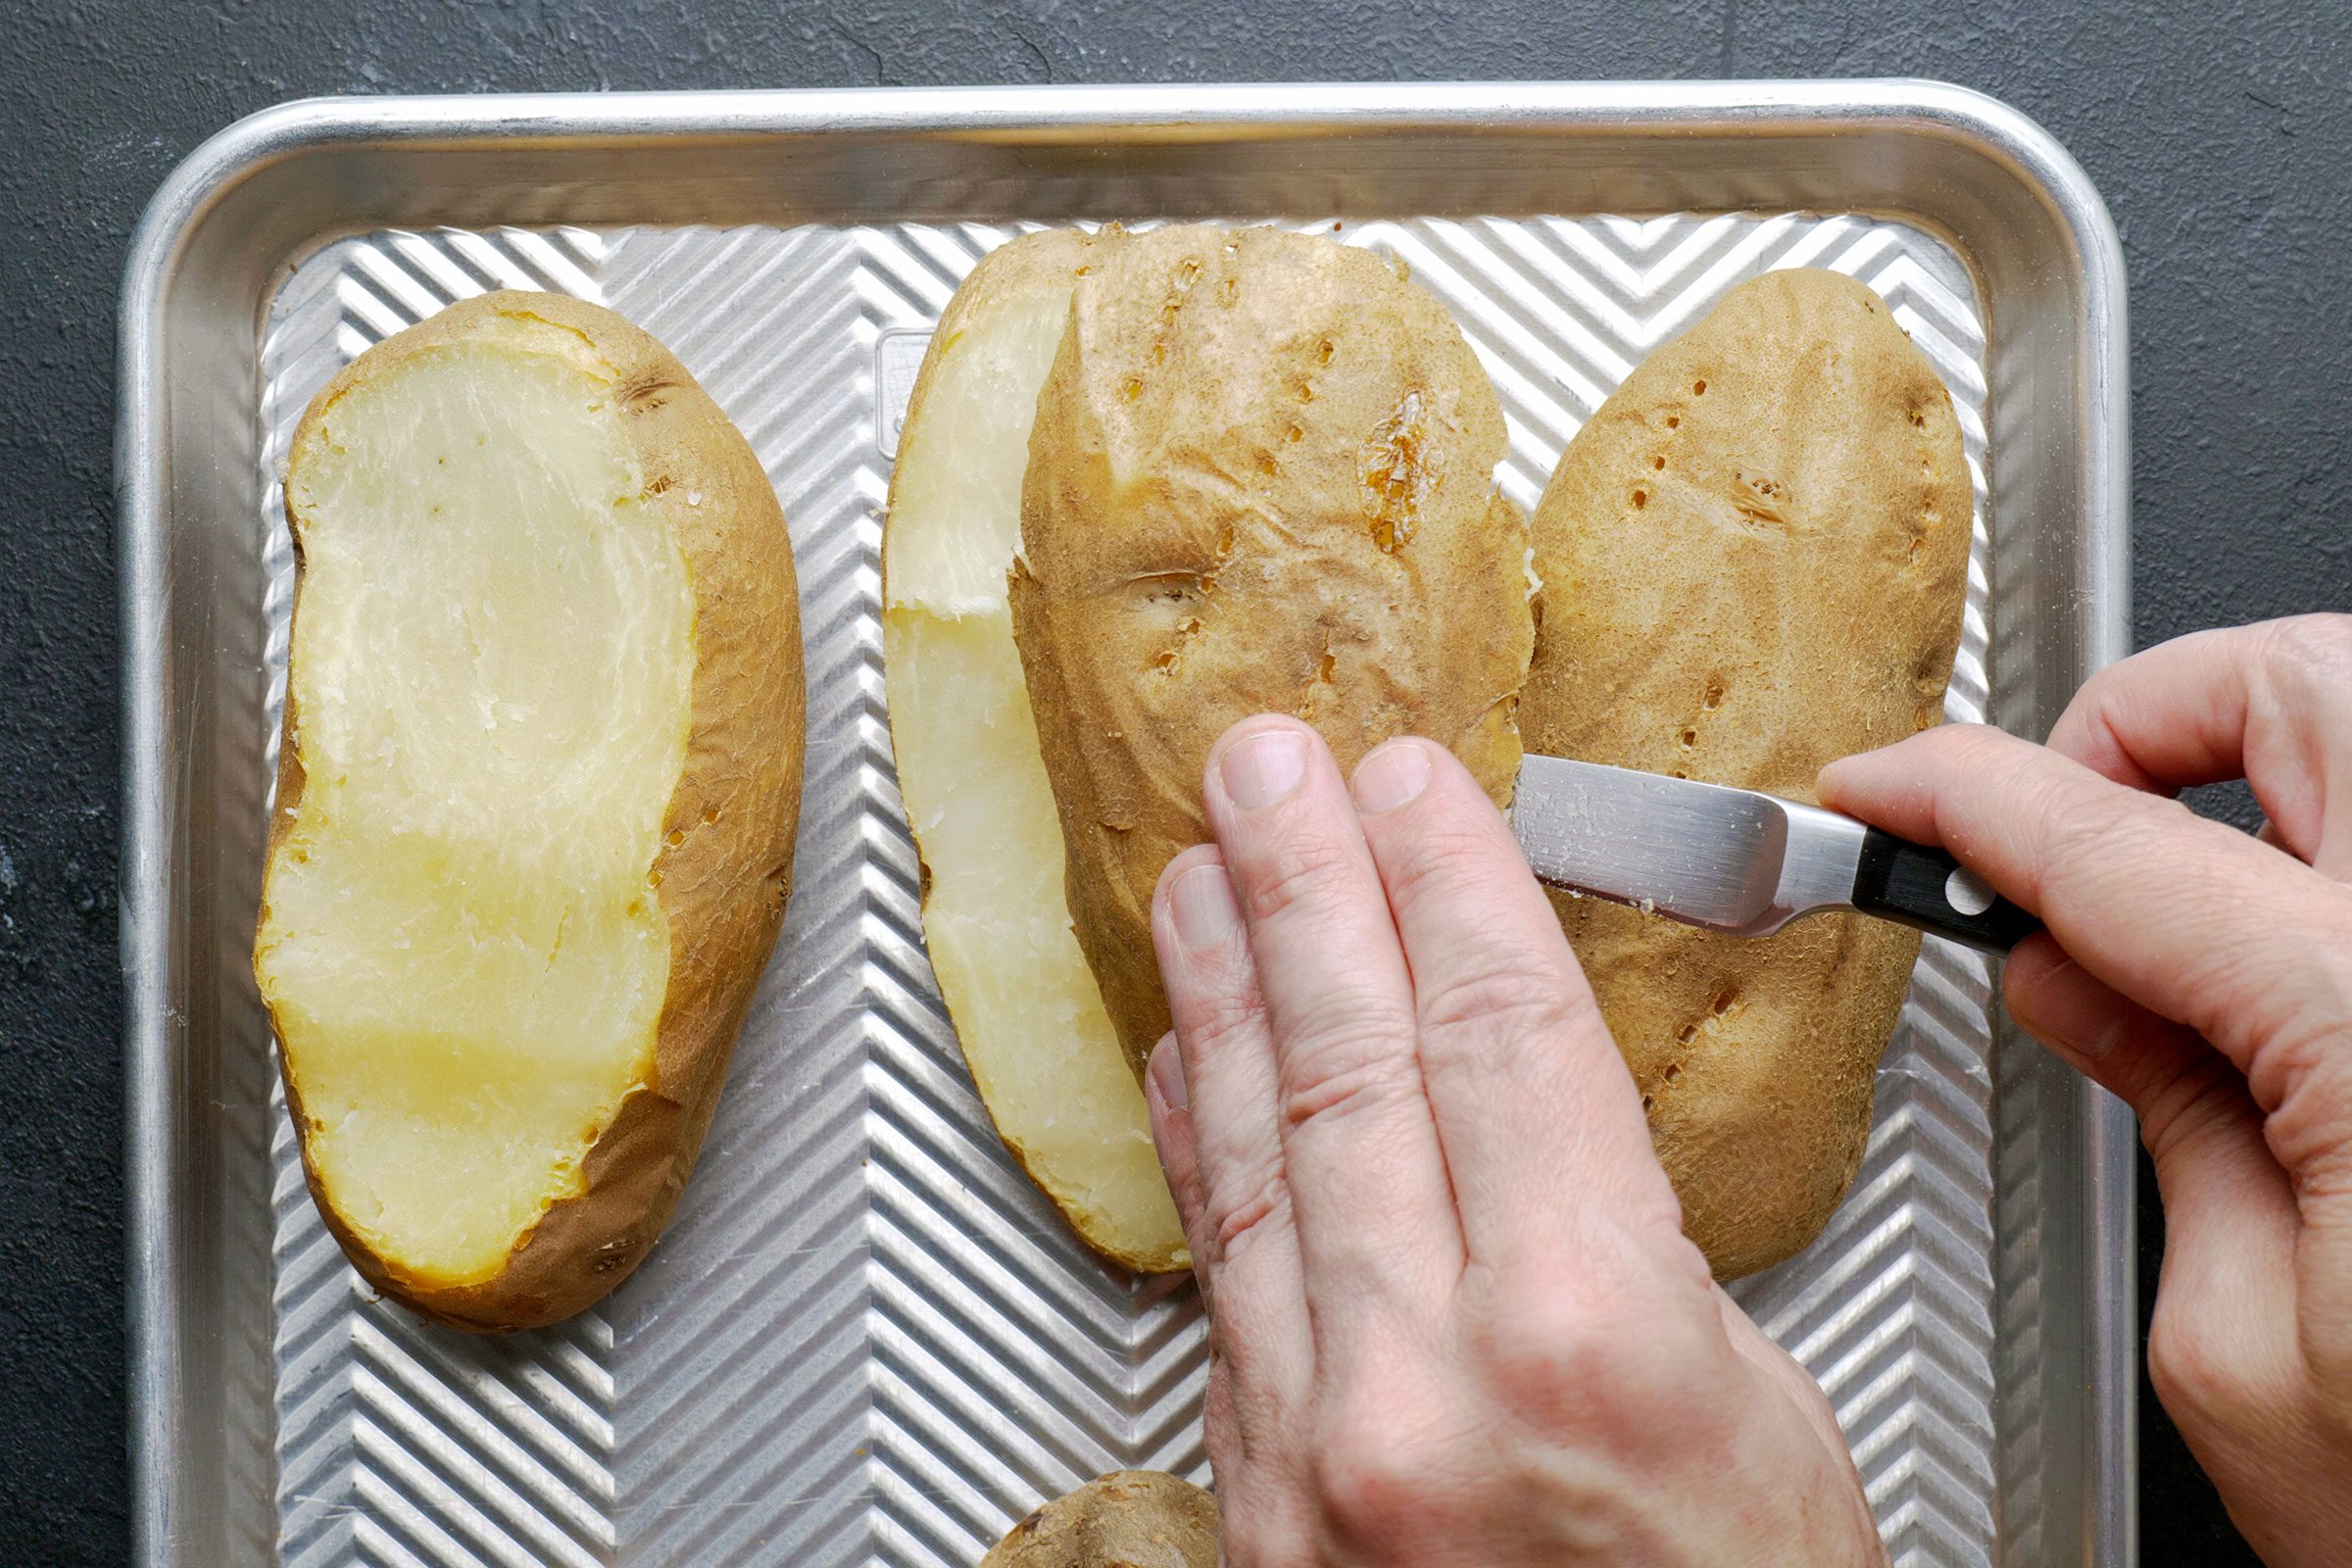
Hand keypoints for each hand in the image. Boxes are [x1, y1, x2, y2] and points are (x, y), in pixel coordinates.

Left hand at [1143, 716, 1882, 1566]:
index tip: (1408, 783)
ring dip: (1223, 993)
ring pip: (1262, 1155)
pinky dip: (1201, 1147)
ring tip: (1199, 871)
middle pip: (1355, 1067)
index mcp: (1589, 1342)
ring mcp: (1322, 1445)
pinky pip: (1225, 1275)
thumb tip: (1519, 1108)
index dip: (1447, 885)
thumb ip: (1617, 1246)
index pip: (1498, 1038)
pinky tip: (1183, 1057)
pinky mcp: (1262, 1499)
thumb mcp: (1760, 1410)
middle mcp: (1429, 1386)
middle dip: (1307, 890)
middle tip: (1260, 767)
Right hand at [1821, 616, 2351, 1566]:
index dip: (1963, 798)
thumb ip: (2158, 1112)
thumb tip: (2070, 972)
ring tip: (2171, 886)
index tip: (1887, 791)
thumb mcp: (2240, 1347)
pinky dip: (2326, 857)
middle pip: (2302, 682)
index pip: (2113, 841)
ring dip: (2260, 762)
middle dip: (2143, 720)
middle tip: (2051, 826)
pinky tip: (2282, 961)